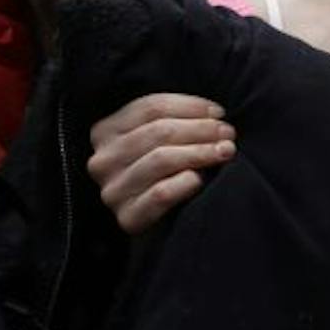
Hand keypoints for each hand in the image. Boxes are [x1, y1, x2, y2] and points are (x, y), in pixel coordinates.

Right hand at [86, 94, 234, 234]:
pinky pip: (162, 193)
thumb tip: (214, 113)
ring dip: (201, 152)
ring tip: (226, 150)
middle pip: (159, 132)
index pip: (150, 108)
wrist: (161, 223)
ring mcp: (112, 191)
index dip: (191, 107)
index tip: (218, 113)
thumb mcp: (161, 139)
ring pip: (161, 159)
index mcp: (104, 132)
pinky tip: (201, 178)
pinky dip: (186, 182)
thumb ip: (175, 121)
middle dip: (201, 129)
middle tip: (228, 133)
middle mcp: (102, 161)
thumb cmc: (167, 172)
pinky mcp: (128, 218)